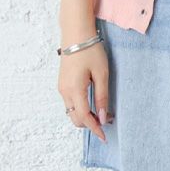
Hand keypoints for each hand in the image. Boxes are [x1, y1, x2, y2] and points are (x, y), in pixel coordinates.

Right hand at [57, 27, 112, 142]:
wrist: (76, 34)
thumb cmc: (91, 51)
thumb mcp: (101, 73)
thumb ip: (102, 96)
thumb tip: (103, 117)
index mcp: (74, 90)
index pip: (84, 117)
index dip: (95, 129)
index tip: (105, 137)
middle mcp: (64, 92)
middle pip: (75, 118)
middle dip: (90, 124)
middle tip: (108, 122)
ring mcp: (61, 88)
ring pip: (72, 111)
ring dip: (85, 116)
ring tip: (102, 113)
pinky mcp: (62, 83)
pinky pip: (70, 103)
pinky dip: (80, 108)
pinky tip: (92, 104)